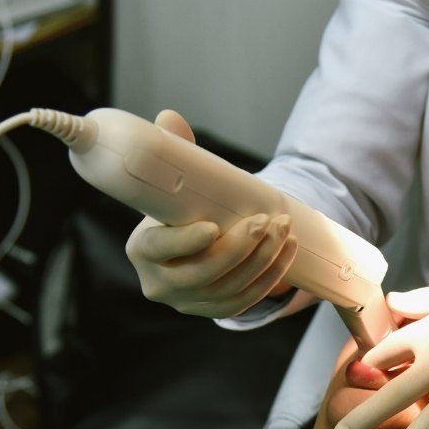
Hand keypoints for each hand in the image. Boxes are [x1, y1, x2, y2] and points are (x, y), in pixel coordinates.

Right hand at [125, 109, 297, 317]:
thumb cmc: (177, 208)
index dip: (185, 241)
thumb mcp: (171, 182)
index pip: (160, 248)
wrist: (188, 244)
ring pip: (229, 289)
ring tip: (283, 229)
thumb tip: (169, 118)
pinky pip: (245, 301)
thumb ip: (172, 151)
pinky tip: (287, 251)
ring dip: (263, 259)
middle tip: (266, 220)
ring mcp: (187, 303)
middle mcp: (160, 284)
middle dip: (240, 247)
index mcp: (141, 250)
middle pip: (202, 273)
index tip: (212, 226)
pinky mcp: (212, 311)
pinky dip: (270, 276)